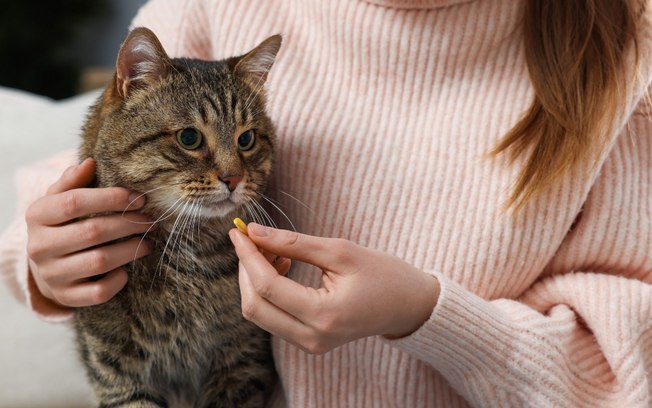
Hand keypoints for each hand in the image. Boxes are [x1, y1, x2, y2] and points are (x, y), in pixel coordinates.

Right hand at [25, 158, 153, 306]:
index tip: (140, 199)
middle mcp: (39, 246)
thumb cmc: (62, 224)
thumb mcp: (60, 199)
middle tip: (150, 220)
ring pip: (100, 261)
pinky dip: (118, 280)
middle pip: (93, 231)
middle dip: (129, 224)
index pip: (75, 202)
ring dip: (131, 249)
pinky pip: (98, 292)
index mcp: (37, 215)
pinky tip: (127, 269)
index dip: (112, 198)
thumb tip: (89, 162)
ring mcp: (52, 274)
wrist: (46, 265)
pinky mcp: (65, 297)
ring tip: (147, 242)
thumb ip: (74, 181)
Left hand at [229, 224, 439, 353]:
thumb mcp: (340, 251)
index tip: (238, 231)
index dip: (248, 256)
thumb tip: (254, 233)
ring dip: (256, 280)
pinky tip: (283, 266)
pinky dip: (268, 291)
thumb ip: (294, 243)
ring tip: (276, 250)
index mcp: (324, 316)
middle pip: (255, 306)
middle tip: (253, 239)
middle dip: (247, 269)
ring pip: (260, 313)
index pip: (268, 287)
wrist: (409, 306)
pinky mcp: (309, 342)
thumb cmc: (383, 274)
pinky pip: (273, 317)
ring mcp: (310, 345)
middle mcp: (312, 338)